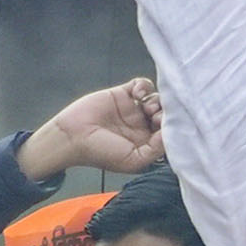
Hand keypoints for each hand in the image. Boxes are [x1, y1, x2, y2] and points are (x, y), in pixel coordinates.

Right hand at [24, 77, 164, 180]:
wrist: (71, 137)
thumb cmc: (99, 153)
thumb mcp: (133, 161)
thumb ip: (156, 150)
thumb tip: (172, 133)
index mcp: (146, 142)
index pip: (170, 131)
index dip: (173, 126)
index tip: (166, 126)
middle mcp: (142, 125)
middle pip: (166, 113)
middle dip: (167, 112)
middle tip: (157, 116)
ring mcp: (132, 109)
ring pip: (157, 98)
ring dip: (157, 100)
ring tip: (147, 107)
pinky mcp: (122, 94)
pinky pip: (142, 85)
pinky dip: (144, 86)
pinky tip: (138, 94)